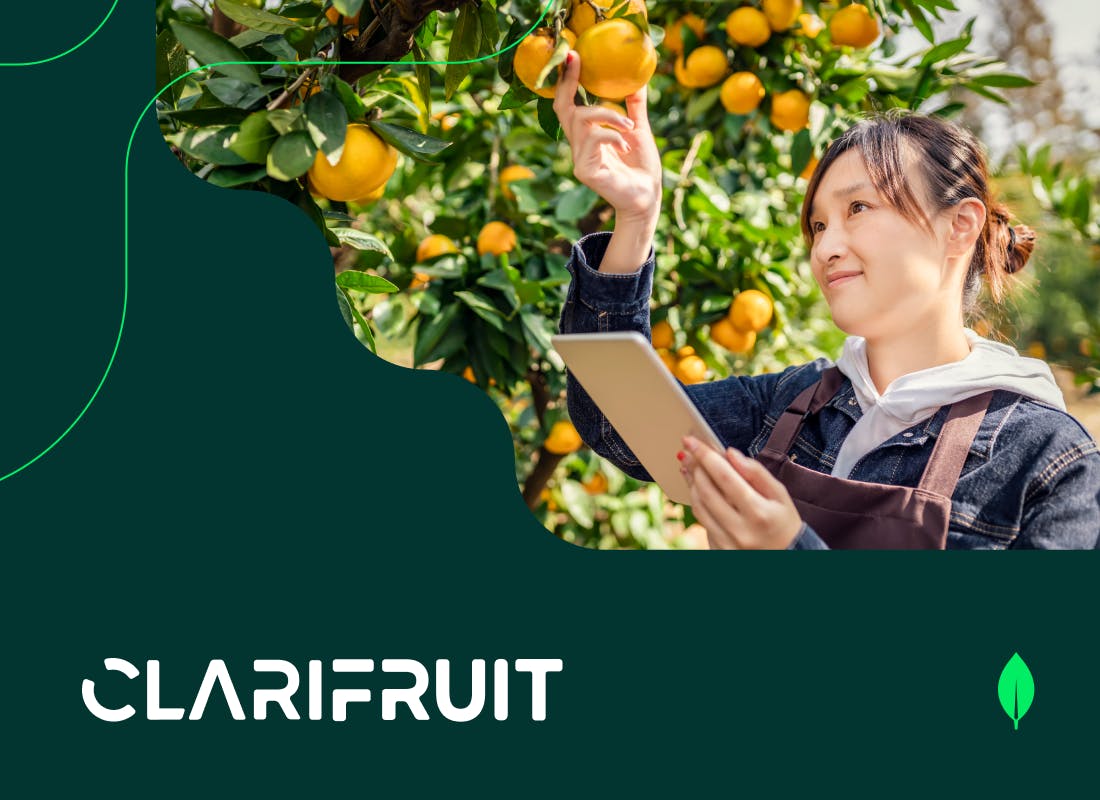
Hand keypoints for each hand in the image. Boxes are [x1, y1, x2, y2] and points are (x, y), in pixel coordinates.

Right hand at [552, 50, 662, 224]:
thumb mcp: (638, 129)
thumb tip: (638, 78)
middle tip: (578, 61)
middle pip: (564, 109)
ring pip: (581, 120)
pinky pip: (593, 139)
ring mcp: (579, 159)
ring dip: (609, 115)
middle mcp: (579, 146)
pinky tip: (625, 146)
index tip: (572, 56)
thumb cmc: (642, 167)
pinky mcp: (585, 170)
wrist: (647, 197)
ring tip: (629, 126)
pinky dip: (612, 135)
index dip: (567, 82)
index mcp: (588, 135)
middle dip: (570, 83)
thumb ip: (633, 106)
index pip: (569, 105)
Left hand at [679, 436, 803, 549]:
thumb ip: (756, 472)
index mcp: (759, 513)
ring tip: (690, 466)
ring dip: (691, 483)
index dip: (705, 456)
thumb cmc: (783, 522)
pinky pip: (702, 520)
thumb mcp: (779, 494)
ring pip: (699, 506)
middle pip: (706, 491)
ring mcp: (727, 543)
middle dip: (695, 467)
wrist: (788, 557)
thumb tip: (730, 453)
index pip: (725, 478)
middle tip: (688, 450)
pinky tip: (696, 487)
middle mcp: (740, 530)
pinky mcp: (718, 549)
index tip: (691, 441)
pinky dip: (697, 500)